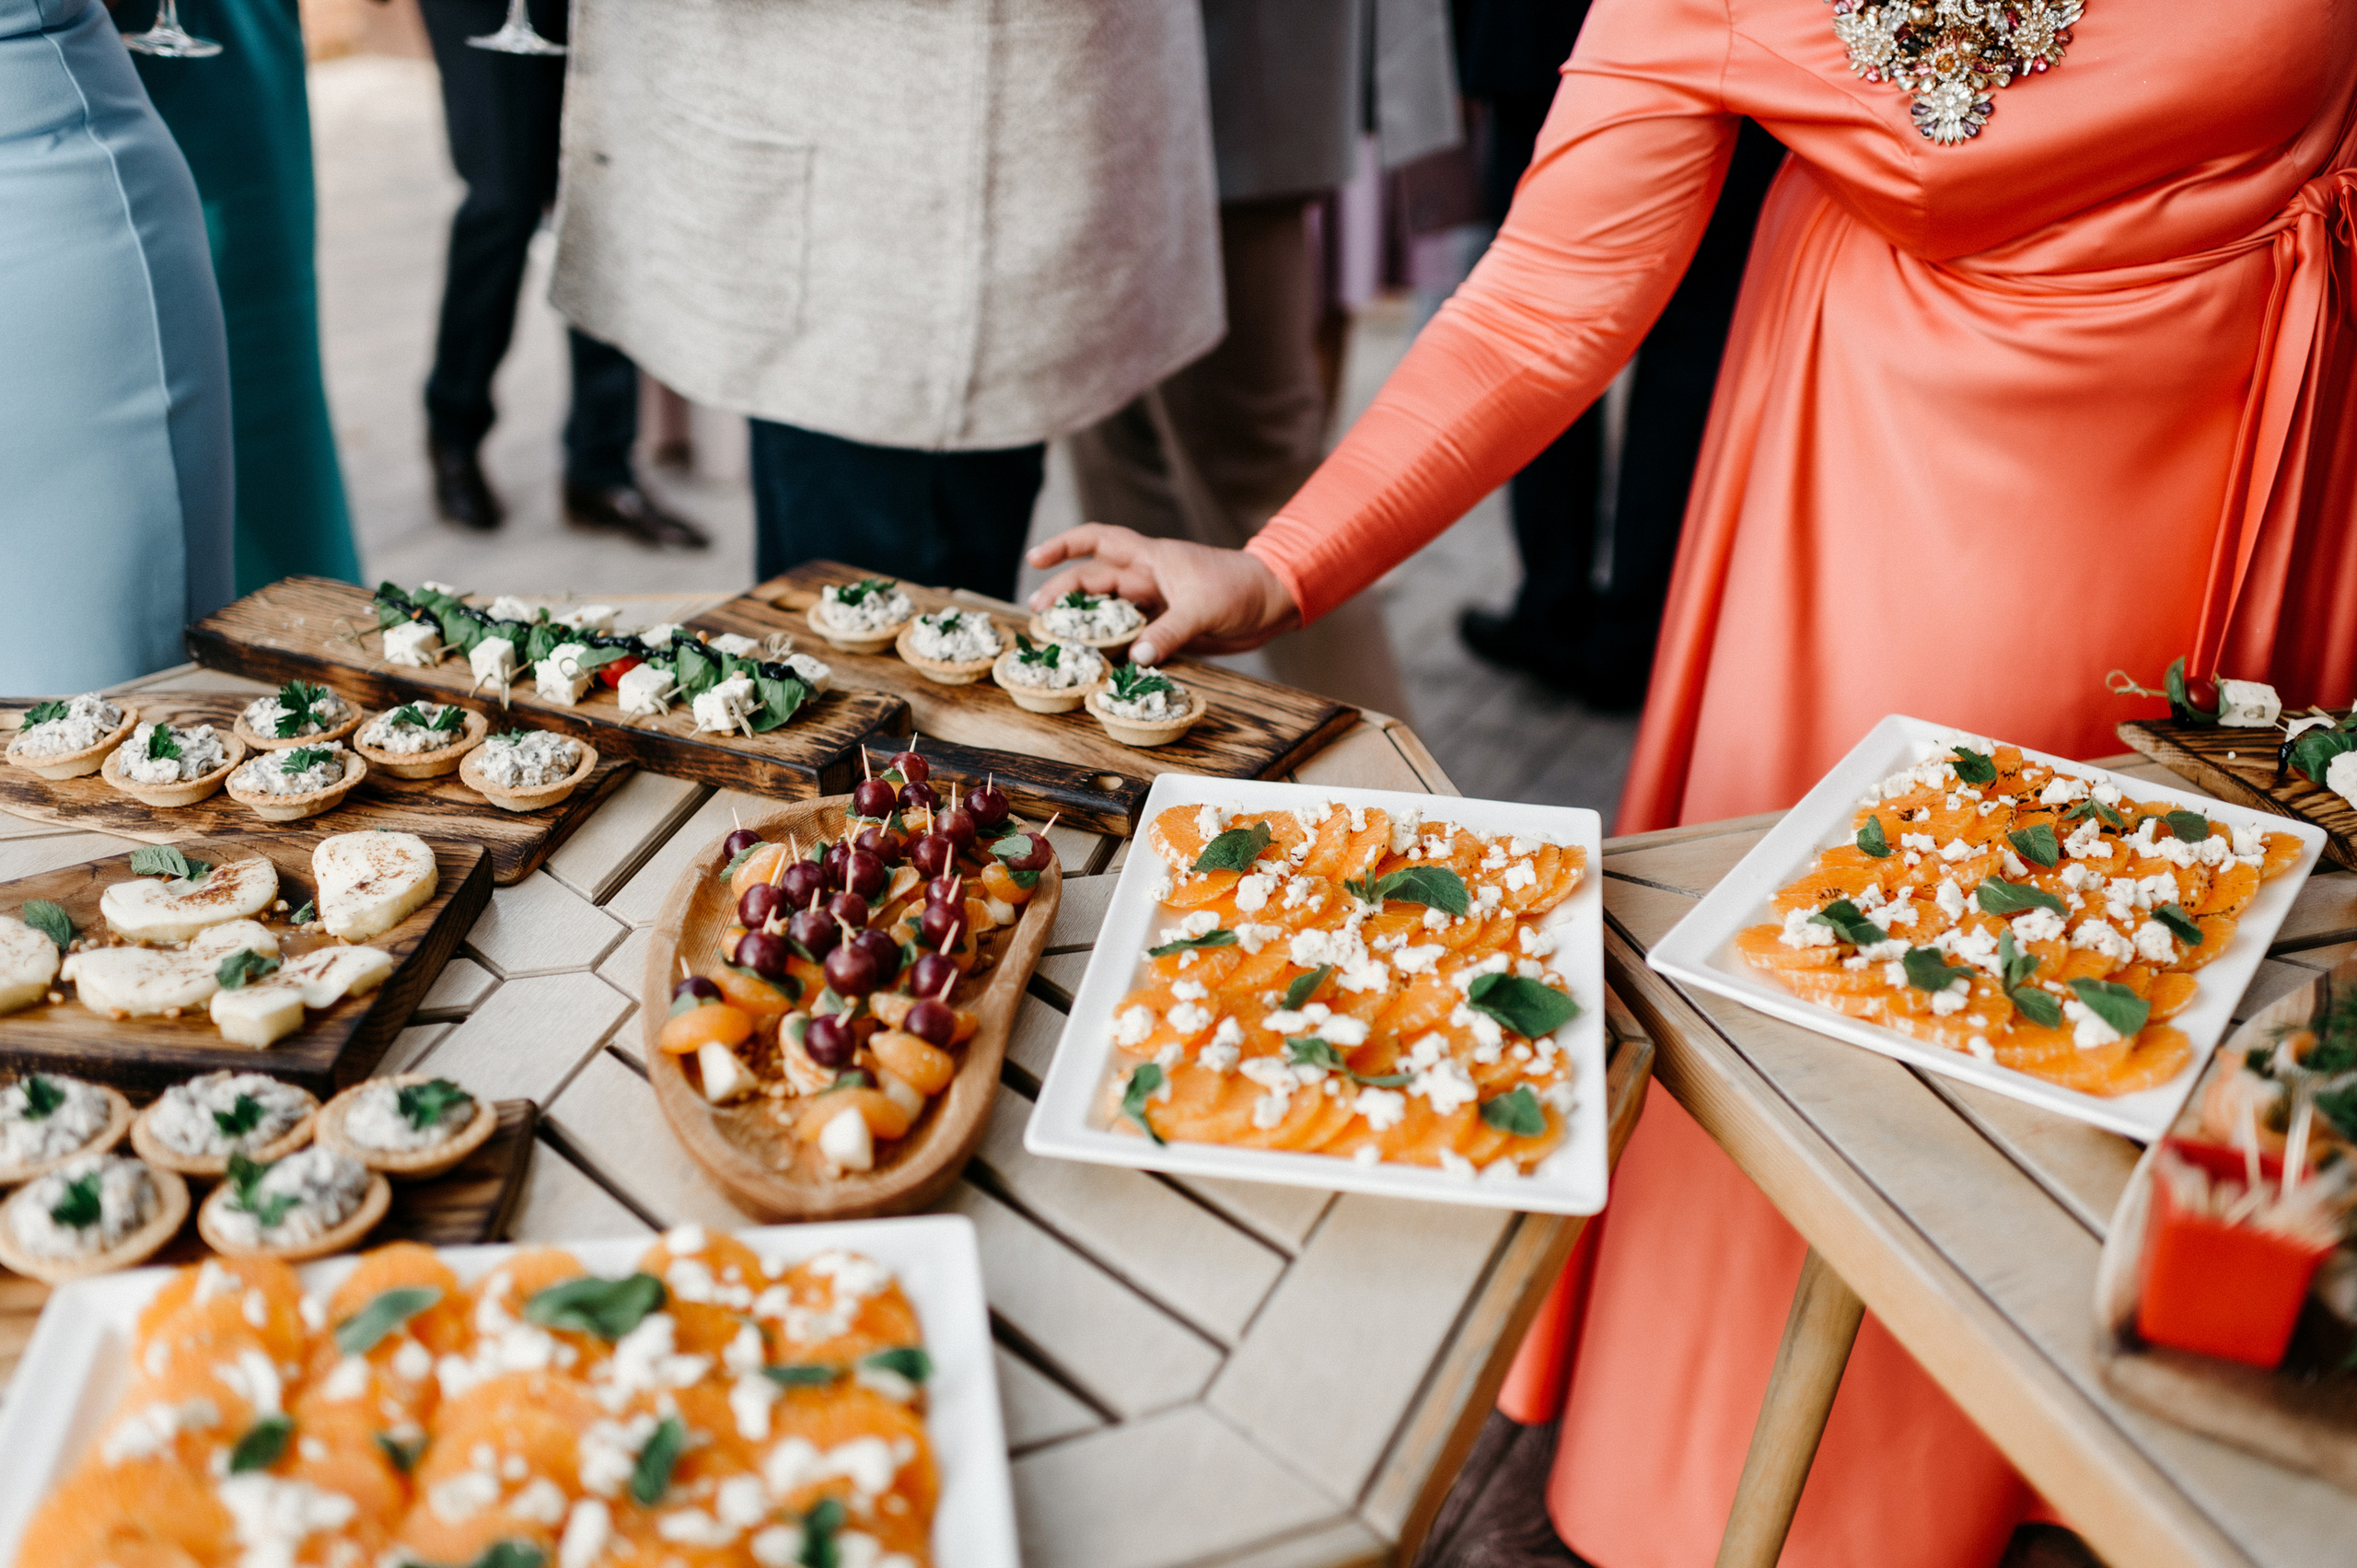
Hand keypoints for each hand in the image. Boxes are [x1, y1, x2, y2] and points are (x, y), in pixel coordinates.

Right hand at [1027, 524, 1300, 665]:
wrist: (1274, 602)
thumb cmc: (1241, 589)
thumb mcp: (1203, 609)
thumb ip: (1169, 633)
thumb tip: (1136, 657)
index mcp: (1151, 559)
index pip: (1098, 541)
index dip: (1064, 546)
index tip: (1034, 560)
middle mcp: (1147, 578)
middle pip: (1094, 580)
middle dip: (1062, 593)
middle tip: (1037, 616)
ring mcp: (1156, 603)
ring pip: (1110, 610)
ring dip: (1086, 623)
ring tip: (1060, 642)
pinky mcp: (1167, 625)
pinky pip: (1133, 634)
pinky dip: (1116, 647)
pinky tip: (1103, 662)